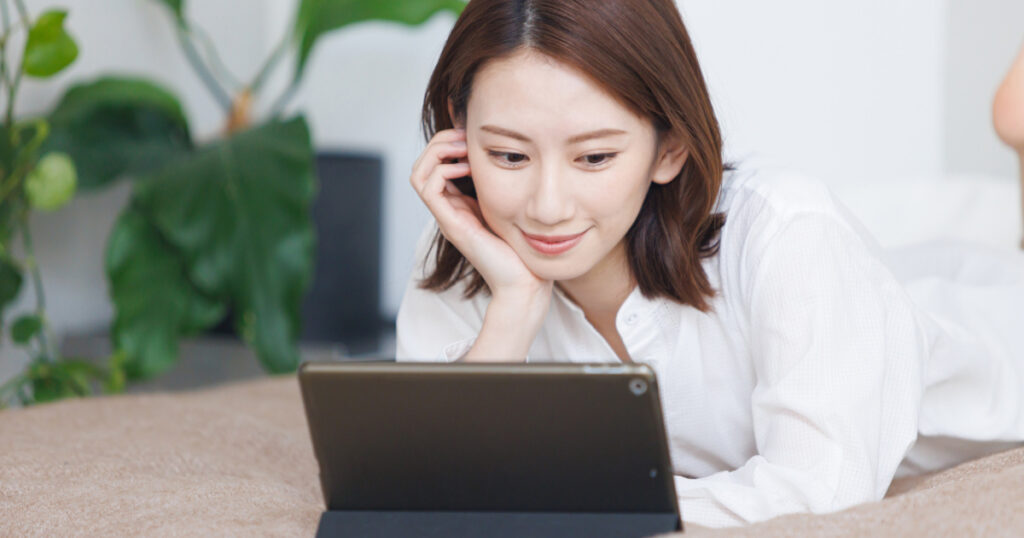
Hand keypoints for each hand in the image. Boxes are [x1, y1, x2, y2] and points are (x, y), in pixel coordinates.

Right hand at [410, 129, 552, 300]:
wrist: (525, 282)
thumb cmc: (525, 248)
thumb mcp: (515, 206)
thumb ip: (508, 185)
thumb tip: (517, 155)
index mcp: (462, 203)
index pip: (437, 164)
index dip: (450, 142)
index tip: (473, 135)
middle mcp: (450, 208)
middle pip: (423, 164)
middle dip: (441, 141)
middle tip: (465, 135)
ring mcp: (448, 216)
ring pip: (419, 172)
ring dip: (437, 151)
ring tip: (463, 146)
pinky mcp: (451, 224)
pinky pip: (428, 188)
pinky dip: (442, 169)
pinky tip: (466, 168)